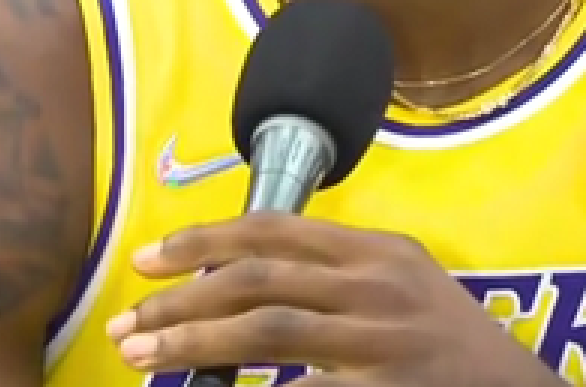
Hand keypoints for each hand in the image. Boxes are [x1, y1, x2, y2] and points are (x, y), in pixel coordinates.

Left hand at [107, 212, 562, 385]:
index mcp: (379, 250)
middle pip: (256, 276)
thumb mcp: (407, 287)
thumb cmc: (455, 350)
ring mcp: (382, 339)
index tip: (148, 258)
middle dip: (180, 297)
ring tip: (143, 357)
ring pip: (265, 329)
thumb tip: (241, 281)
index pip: (274, 227)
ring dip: (192, 343)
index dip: (202, 240)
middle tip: (130, 322)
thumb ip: (340, 275)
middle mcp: (378, 284)